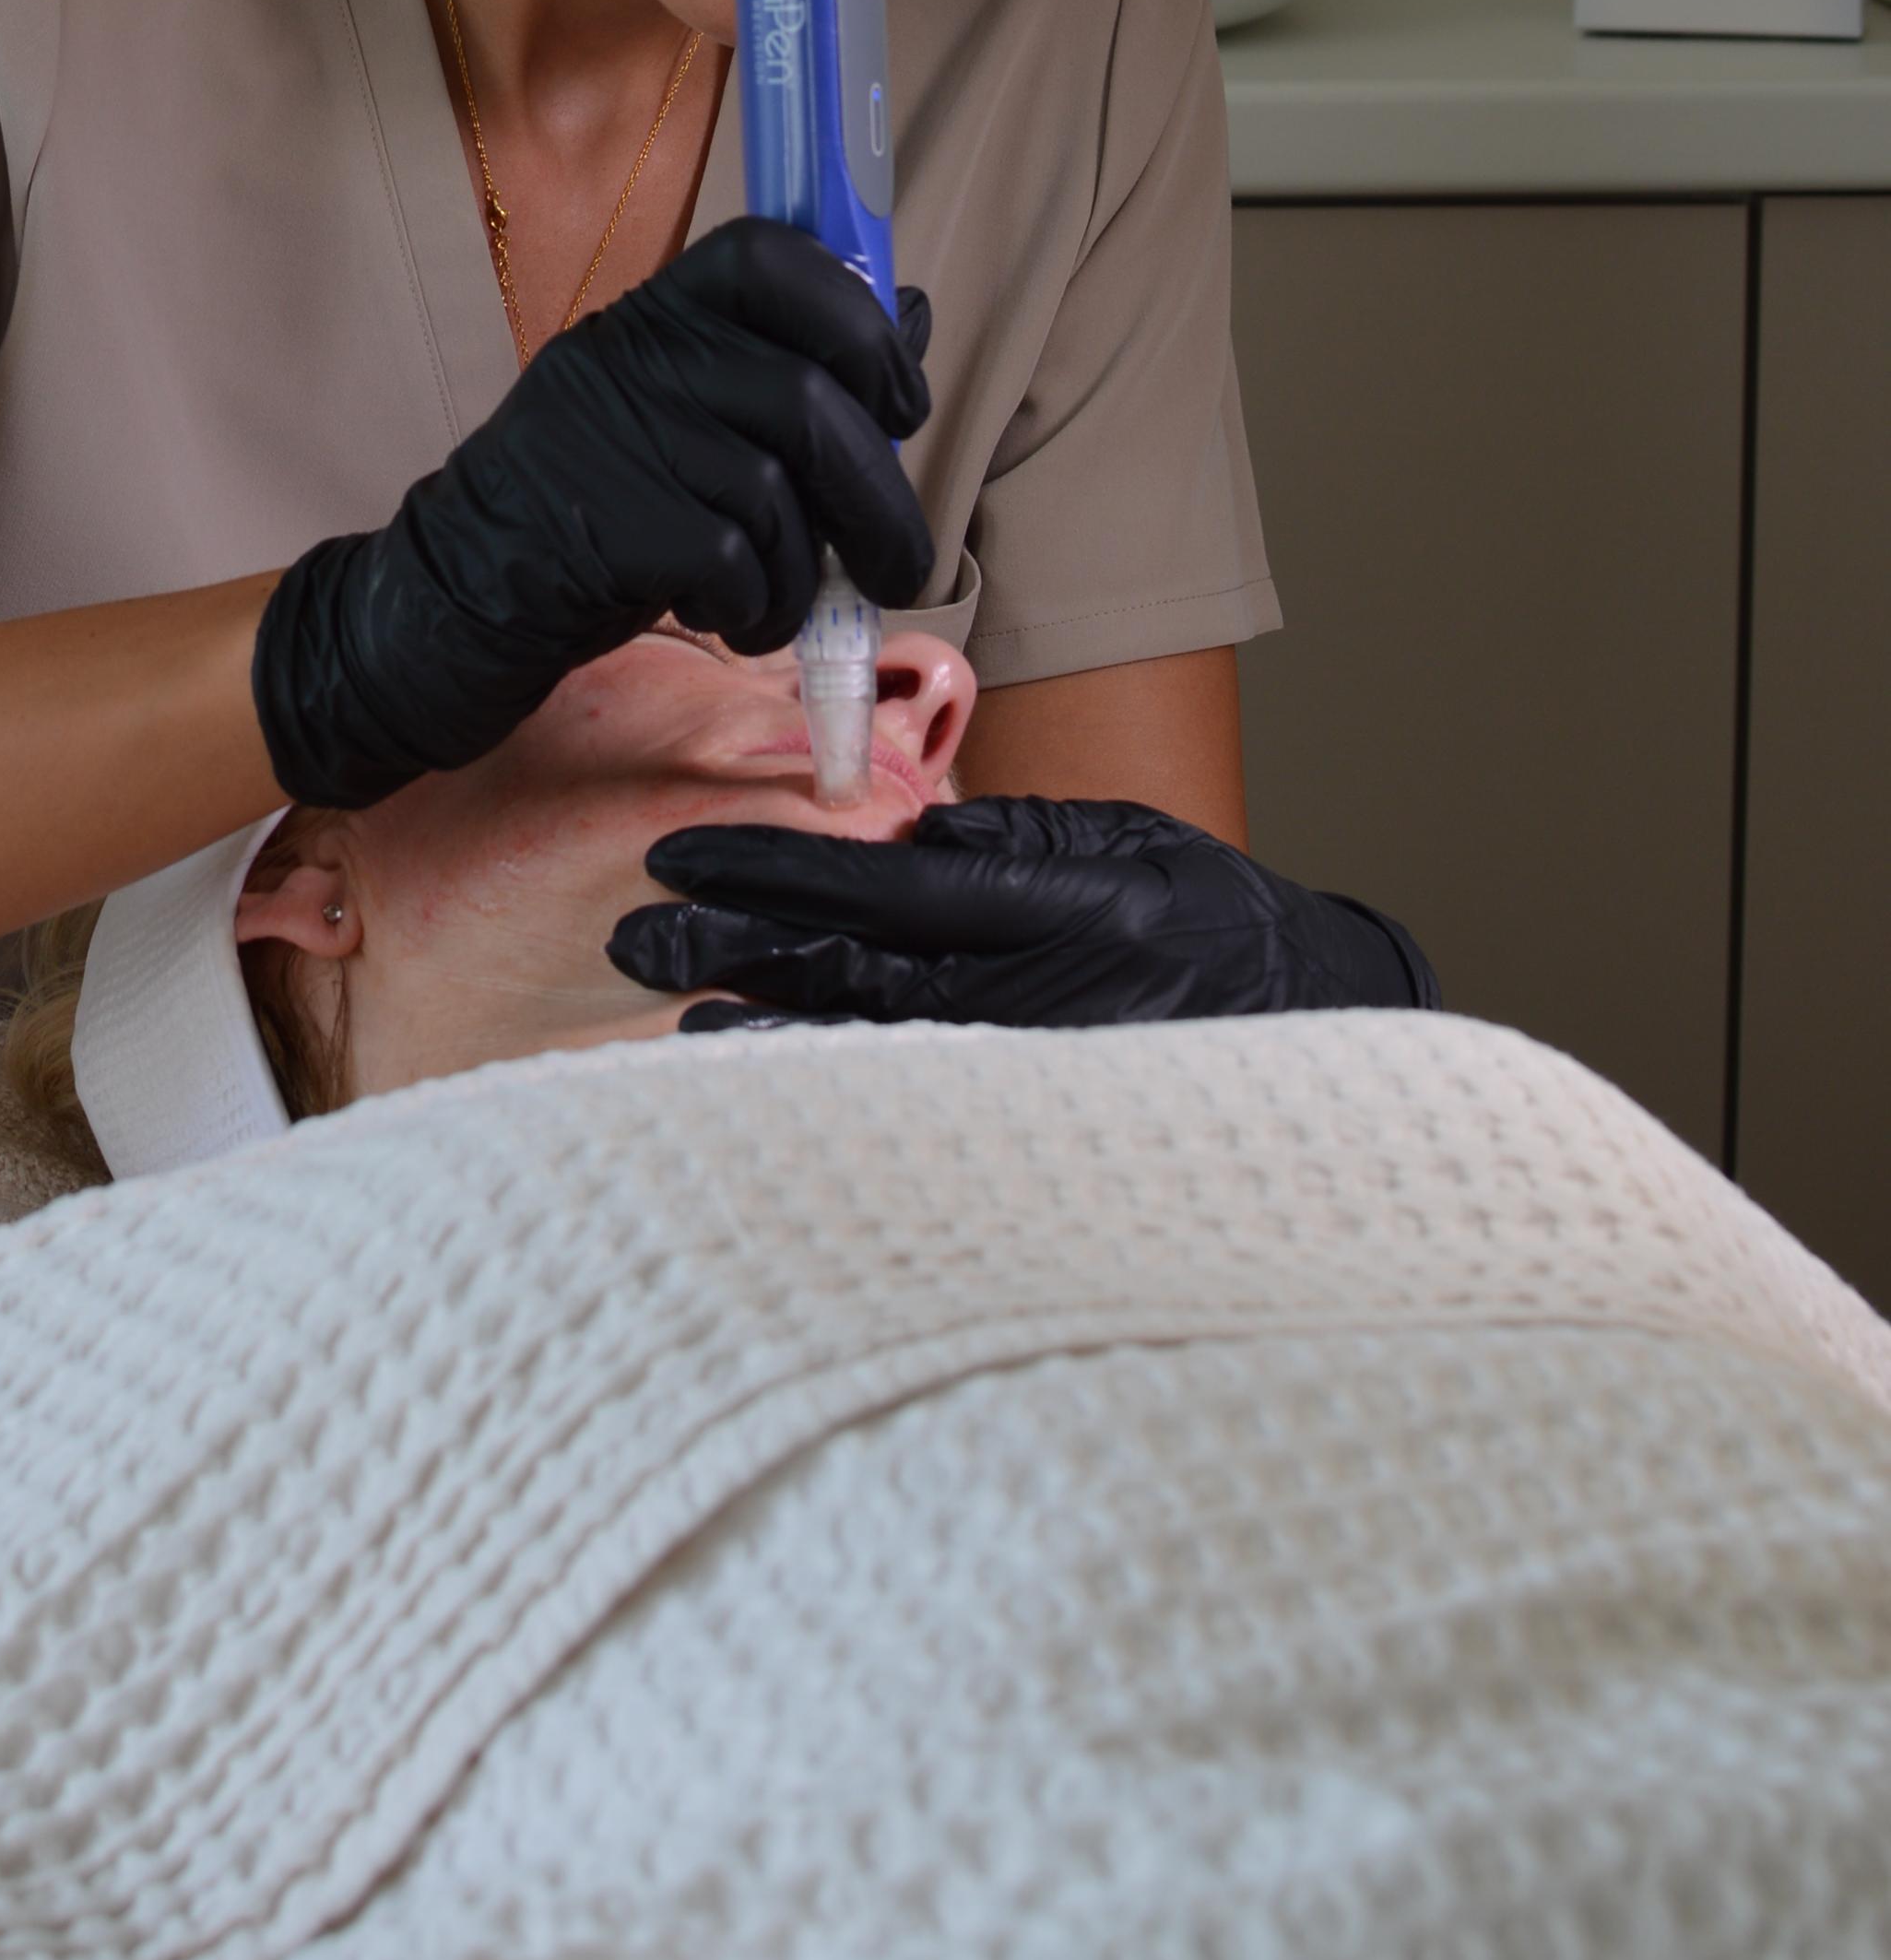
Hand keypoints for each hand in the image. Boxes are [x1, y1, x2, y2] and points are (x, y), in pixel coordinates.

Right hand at [252, 220, 935, 810]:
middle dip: (876, 493)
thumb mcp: (681, 425)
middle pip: (804, 395)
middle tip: (899, 563)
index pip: (770, 257)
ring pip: (774, 491)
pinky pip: (731, 561)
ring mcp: (608, 434)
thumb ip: (783, 373)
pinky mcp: (601, 522)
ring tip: (777, 608)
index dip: (859, 321)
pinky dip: (755, 607)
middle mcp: (626, 353)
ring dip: (803, 573)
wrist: (449, 601)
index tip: (900, 401)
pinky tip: (730, 621)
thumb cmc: (589, 513)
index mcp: (650, 314)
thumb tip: (911, 313)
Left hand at [606, 795, 1439, 1029]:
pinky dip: (828, 1081)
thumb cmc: (1225, 927)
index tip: (683, 852)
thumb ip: (1022, 838)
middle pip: (853, 974)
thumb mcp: (1136, 847)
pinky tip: (758, 1071)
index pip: (886, 887)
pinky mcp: (1033, 1128)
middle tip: (633, 935)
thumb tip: (911, 831)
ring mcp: (1033, 1078)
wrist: (1326, 1041)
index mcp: (1062, 914)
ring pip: (867, 1048)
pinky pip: (911, 1101)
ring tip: (666, 1005)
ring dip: (759, 1021)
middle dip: (735, 949)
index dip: (776, 869)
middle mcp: (1038, 1002)